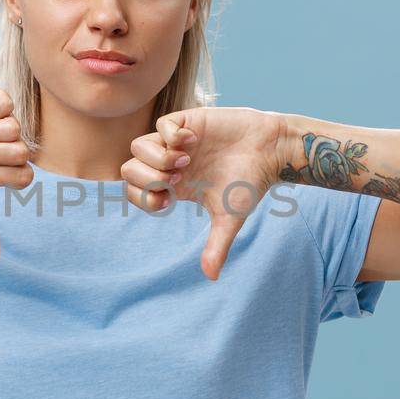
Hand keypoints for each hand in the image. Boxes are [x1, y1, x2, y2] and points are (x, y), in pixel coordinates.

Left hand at [120, 106, 287, 281]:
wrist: (271, 151)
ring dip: (158, 157)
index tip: (169, 202)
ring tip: (185, 162)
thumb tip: (211, 277)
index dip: (143, 199)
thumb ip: (217, 246)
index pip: (135, 191)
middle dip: (147, 178)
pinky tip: (193, 141)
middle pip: (128, 169)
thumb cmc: (250, 183)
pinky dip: (171, 135)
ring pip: (138, 146)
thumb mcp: (230, 218)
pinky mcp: (189, 121)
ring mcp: (176, 142)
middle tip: (176, 180)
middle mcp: (169, 163)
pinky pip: (161, 124)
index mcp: (173, 186)